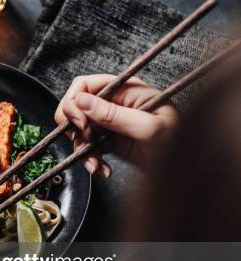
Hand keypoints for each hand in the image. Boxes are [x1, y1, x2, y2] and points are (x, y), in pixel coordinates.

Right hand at [55, 74, 178, 175]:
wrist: (189, 171)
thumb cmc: (180, 144)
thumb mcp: (147, 127)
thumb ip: (114, 114)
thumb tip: (82, 101)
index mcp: (126, 90)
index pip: (85, 84)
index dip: (74, 102)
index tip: (80, 123)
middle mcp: (115, 104)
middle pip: (76, 107)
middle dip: (75, 128)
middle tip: (85, 141)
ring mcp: (111, 124)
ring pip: (78, 131)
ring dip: (82, 150)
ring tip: (96, 165)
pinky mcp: (109, 143)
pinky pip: (87, 148)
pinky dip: (89, 161)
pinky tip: (101, 169)